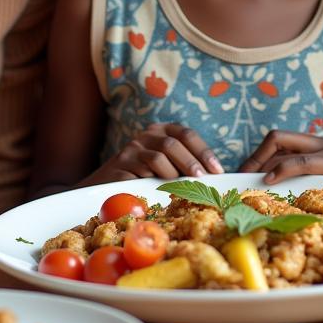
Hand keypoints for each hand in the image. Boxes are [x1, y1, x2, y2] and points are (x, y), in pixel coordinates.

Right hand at [82, 123, 224, 183]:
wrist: (105, 187)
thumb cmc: (143, 178)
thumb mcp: (165, 165)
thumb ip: (185, 165)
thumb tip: (216, 177)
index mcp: (161, 131)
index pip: (186, 134)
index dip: (203, 151)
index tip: (217, 171)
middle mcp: (145, 136)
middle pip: (172, 143)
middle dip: (191, 162)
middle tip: (203, 180)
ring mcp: (131, 150)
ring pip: (158, 156)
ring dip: (173, 174)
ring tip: (180, 188)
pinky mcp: (119, 166)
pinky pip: (141, 173)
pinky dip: (154, 182)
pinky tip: (158, 191)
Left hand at [239, 130, 322, 191]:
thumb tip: (313, 209)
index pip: (284, 142)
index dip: (260, 156)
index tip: (246, 178)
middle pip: (277, 137)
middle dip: (252, 158)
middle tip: (242, 181)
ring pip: (284, 145)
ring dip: (259, 163)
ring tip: (247, 182)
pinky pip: (304, 162)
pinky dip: (281, 169)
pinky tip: (269, 183)